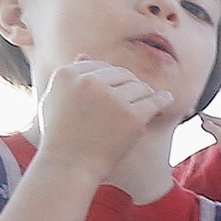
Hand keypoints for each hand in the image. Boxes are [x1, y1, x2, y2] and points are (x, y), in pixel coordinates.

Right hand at [33, 59, 169, 178]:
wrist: (69, 166)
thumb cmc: (59, 137)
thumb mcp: (53, 101)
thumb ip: (69, 79)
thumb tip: (84, 55)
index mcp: (68, 74)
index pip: (99, 66)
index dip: (111, 79)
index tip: (117, 89)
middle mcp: (89, 81)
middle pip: (121, 74)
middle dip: (128, 85)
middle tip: (134, 97)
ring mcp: (112, 98)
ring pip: (139, 86)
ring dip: (143, 94)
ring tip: (145, 103)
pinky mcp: (132, 115)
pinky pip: (153, 101)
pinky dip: (162, 100)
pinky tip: (167, 99)